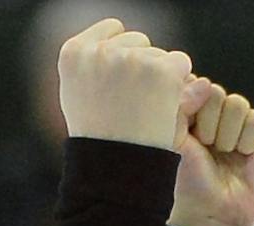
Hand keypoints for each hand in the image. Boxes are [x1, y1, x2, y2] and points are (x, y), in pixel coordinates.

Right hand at [57, 18, 191, 150]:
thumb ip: (95, 64)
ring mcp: (129, 59)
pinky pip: (180, 63)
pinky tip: (161, 108)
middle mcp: (99, 52)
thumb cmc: (99, 142)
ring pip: (159, 53)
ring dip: (158, 77)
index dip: (121, 58)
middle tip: (130, 107)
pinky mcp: (159, 70)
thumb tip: (120, 26)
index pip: (111, 30)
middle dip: (139, 67)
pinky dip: (178, 84)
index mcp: (73, 53)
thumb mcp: (81, 98)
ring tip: (142, 112)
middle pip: (137, 40)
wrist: (115, 171)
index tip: (118, 88)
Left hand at [169, 78, 253, 225]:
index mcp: (189, 111)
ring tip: (222, 154)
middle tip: (205, 147)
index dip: (191, 106)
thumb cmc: (186, 179)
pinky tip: (242, 156)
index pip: (194, 84)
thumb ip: (179, 105)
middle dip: (208, 123)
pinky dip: (247, 141)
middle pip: (215, 92)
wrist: (211, 211)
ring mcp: (237, 122)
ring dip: (227, 134)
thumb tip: (204, 83)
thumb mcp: (172, 140)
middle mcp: (213, 113)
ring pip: (237, 104)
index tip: (187, 132)